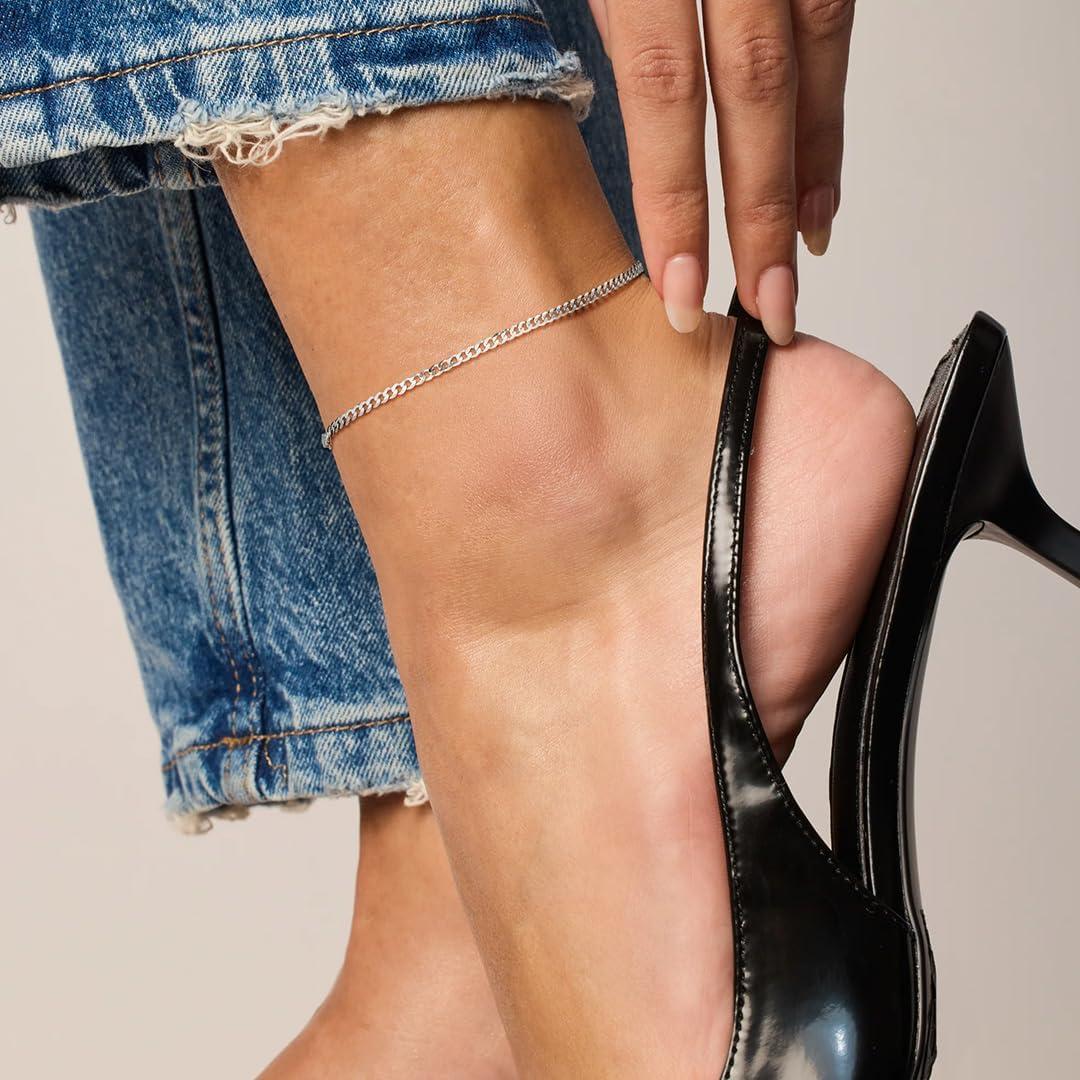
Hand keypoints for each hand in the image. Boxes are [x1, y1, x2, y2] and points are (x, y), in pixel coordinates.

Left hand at [589, 0, 853, 342]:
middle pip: (751, 94)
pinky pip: (833, 32)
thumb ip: (622, 35)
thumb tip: (646, 127)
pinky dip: (828, 117)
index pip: (662, 92)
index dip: (676, 202)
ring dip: (809, 175)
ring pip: (808, 68)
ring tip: (801, 257)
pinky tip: (819, 182)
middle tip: (765, 306)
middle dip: (760, 216)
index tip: (681, 292)